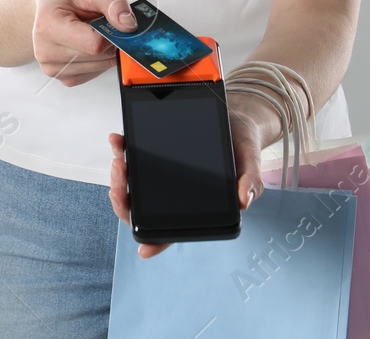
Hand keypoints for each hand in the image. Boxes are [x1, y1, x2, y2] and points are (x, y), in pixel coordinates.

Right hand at [30, 0, 137, 86]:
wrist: (48, 0)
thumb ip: (112, 2)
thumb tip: (129, 25)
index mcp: (48, 26)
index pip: (95, 44)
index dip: (110, 32)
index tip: (110, 19)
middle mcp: (46, 51)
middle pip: (98, 57)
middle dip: (108, 40)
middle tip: (98, 22)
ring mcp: (52, 67)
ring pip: (100, 67)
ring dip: (104, 50)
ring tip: (90, 31)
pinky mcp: (63, 77)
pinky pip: (94, 73)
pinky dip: (99, 59)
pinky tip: (87, 43)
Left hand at [107, 94, 271, 258]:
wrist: (236, 117)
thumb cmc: (241, 148)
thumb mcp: (251, 164)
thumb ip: (250, 182)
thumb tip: (245, 200)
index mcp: (195, 206)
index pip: (173, 231)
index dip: (157, 243)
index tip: (144, 250)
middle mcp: (173, 194)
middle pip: (141, 209)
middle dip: (124, 202)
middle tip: (120, 186)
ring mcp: (159, 174)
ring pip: (131, 185)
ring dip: (119, 177)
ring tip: (119, 161)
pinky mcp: (153, 153)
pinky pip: (132, 155)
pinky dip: (121, 149)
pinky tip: (118, 140)